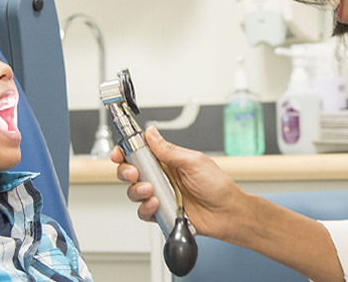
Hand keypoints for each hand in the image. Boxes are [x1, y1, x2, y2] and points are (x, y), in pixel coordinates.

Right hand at [112, 126, 248, 240]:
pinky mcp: (161, 212)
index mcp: (168, 160)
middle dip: (126, 171)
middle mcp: (161, 177)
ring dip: (138, 191)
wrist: (227, 213)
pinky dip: (146, 209)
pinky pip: (143, 211)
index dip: (126, 151)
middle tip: (134, 173)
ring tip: (151, 191)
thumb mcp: (194, 162)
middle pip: (131, 172)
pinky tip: (157, 205)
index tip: (119, 153)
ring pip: (134, 192)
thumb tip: (151, 133)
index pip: (140, 152)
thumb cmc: (218, 186)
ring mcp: (160, 195)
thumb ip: (169, 150)